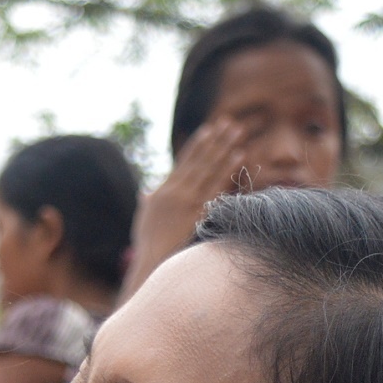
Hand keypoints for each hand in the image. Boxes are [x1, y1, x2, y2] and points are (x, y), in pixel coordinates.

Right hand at [129, 115, 254, 289]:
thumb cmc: (148, 243)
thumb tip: (144, 193)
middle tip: (228, 122)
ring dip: (224, 148)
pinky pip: (217, 185)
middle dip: (215, 140)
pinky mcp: (198, 210)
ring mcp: (187, 199)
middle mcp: (176, 190)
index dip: (197, 145)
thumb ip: (146, 202)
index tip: (209, 130)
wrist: (151, 260)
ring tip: (237, 133)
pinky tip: (238, 155)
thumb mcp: (144, 218)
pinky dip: (227, 169)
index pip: (184, 162)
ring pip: (209, 167)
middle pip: (199, 160)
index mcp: (164, 190)